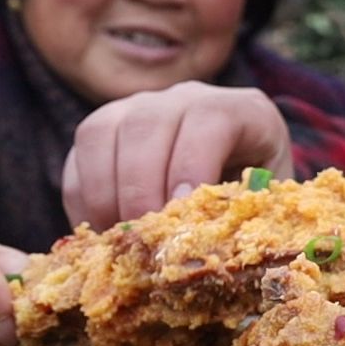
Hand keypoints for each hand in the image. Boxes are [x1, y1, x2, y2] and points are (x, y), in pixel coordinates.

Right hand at [62, 81, 294, 229]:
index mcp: (240, 110)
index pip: (208, 120)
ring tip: (121, 241)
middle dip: (139, 187)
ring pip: (100, 134)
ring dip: (104, 194)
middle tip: (143, 238)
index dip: (190, 165)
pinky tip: (103, 236)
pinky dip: (83, 201)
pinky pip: (76, 158)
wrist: (239, 176)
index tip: (179, 211)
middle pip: (146, 124)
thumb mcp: (268, 201)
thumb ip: (250, 213)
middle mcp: (185, 98)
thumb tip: (222, 248)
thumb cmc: (259, 195)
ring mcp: (137, 108)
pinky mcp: (102, 131)